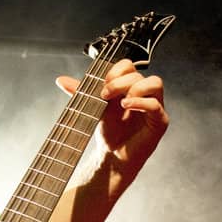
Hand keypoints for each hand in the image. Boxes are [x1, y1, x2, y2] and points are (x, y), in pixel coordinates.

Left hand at [56, 58, 167, 172]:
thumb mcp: (93, 108)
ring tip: (120, 102)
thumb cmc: (109, 132)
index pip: (129, 66)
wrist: (113, 156)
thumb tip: (61, 80)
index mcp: (130, 86)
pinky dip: (141, 103)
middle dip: (120, 82)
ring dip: (135, 88)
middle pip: (139, 74)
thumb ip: (80, 93)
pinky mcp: (160, 121)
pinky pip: (155, 105)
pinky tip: (126, 106)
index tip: (102, 83)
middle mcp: (144, 93)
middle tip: (104, 94)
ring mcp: (154, 106)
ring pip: (155, 82)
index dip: (116, 70)